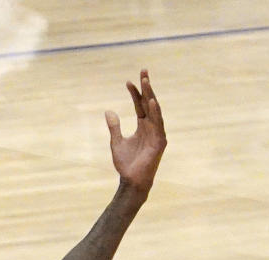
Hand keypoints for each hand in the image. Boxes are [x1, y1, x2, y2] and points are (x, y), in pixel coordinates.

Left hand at [105, 69, 165, 195]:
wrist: (131, 180)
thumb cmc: (125, 164)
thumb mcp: (116, 142)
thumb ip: (114, 127)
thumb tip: (108, 111)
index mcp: (142, 125)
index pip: (139, 104)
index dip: (134, 93)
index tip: (128, 81)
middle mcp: (151, 126)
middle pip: (149, 102)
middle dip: (146, 86)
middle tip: (143, 70)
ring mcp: (157, 132)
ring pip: (154, 109)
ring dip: (150, 95)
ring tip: (146, 81)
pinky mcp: (160, 141)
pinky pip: (158, 124)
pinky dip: (154, 112)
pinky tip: (151, 101)